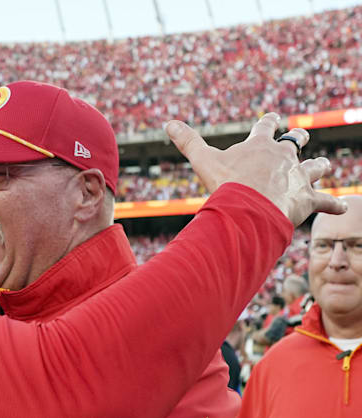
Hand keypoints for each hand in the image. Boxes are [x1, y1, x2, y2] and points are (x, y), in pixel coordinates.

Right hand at [165, 113, 346, 225]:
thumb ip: (188, 141)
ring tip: (324, 166)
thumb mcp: (203, 160)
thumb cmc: (226, 183)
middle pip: (295, 142)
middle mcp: (284, 156)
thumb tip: (168, 123)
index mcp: (260, 145)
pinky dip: (334, 205)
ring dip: (319, 167)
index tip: (273, 117)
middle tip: (300, 136)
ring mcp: (298, 177)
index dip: (269, 121)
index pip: (266, 126)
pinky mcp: (307, 198)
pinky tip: (341, 207)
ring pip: (316, 168)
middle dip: (298, 139)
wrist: (249, 207)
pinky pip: (326, 201)